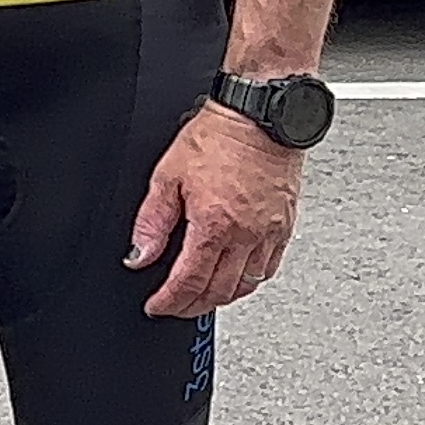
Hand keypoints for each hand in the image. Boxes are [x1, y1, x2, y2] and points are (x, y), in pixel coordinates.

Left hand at [127, 102, 304, 317]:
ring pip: (247, 286)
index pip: (189, 281)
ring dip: (222, 299)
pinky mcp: (285, 226)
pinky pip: (269, 268)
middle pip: (219, 291)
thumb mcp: (167, 176)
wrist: (259, 117)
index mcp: (214, 225)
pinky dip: (250, 281)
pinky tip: (237, 278)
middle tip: (175, 307)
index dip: (169, 302)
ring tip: (201, 298)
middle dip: (192, 306)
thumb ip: (151, 222)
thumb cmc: (217, 138)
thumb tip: (139, 255)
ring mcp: (270, 233)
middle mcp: (246, 235)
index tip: (156, 307)